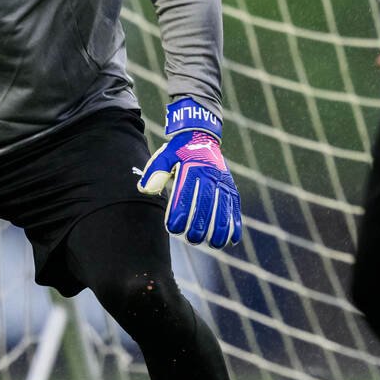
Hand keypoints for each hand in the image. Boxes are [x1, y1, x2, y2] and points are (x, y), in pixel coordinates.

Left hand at [136, 97, 242, 247]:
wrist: (201, 135)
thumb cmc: (179, 151)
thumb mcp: (165, 156)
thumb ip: (155, 172)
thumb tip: (144, 190)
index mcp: (191, 168)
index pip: (186, 194)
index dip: (180, 212)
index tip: (173, 228)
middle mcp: (209, 174)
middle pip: (206, 203)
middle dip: (200, 224)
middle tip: (192, 240)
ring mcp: (222, 180)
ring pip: (223, 207)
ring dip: (220, 227)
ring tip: (214, 244)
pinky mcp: (230, 185)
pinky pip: (234, 205)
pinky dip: (235, 222)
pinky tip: (232, 239)